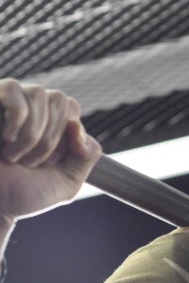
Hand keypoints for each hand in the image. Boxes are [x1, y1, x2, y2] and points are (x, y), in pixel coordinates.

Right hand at [0, 79, 101, 224]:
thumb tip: (76, 124)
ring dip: (31, 133)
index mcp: (50, 122)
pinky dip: (16, 119)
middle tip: (30, 163)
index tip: (50, 163)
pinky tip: (6, 140)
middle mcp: (29, 107)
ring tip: (14, 156)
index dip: (66, 138)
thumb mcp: (68, 182)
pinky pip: (13, 89)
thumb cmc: (22, 193)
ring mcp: (6, 102)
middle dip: (50, 138)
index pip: (72, 108)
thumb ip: (87, 155)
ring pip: (38, 94)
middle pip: (59, 99)